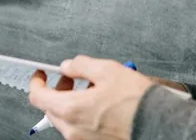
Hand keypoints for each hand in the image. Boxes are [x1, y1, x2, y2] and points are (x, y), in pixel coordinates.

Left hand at [27, 55, 152, 139]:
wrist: (159, 125)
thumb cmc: (136, 103)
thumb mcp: (107, 70)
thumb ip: (81, 65)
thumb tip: (69, 66)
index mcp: (70, 109)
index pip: (37, 96)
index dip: (36, 81)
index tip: (40, 74)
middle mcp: (73, 129)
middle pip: (51, 108)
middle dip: (57, 90)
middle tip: (70, 78)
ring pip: (66, 119)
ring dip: (71, 102)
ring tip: (91, 89)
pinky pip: (80, 129)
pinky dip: (83, 114)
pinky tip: (99, 104)